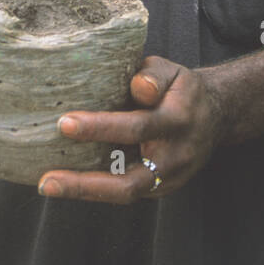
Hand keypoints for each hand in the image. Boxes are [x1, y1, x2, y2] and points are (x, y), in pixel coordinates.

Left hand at [36, 55, 223, 203]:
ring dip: (85, 192)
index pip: (136, 127)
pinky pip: (126, 192)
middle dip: (85, 183)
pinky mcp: (162, 189)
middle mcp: (175, 156)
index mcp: (177, 120)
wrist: (216, 116)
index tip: (64, 123)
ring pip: (125, 194)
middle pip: (129, 181)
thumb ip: (152, 75)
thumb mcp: (172, 70)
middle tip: (47, 179)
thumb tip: (138, 87)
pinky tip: (68, 181)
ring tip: (49, 184)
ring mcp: (169, 178)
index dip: (100, 127)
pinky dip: (96, 189)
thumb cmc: (181, 89)